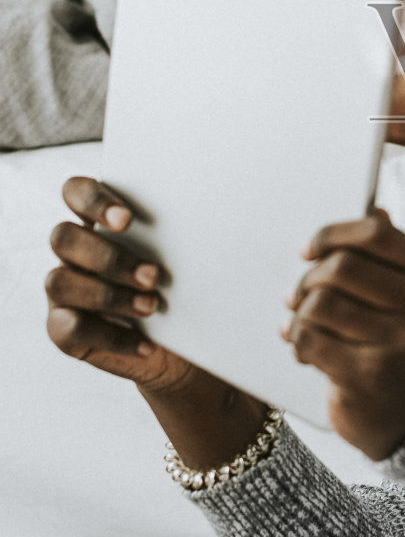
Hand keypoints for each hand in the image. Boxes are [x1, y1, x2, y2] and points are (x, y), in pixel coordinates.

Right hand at [46, 177, 192, 393]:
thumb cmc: (183, 286)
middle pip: (63, 237)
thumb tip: (212, 216)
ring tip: (152, 306)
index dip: (93, 200)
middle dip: (108, 257)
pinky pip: (71, 328)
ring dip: (109, 295)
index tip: (128, 220)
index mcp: (98, 221)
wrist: (184, 343)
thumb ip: (180, 233)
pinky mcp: (62, 329)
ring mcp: (63, 290)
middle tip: (153, 275)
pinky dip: (112, 336)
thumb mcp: (185, 257)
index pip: (76, 192)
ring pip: (60, 282)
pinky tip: (146, 344)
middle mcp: (73, 252)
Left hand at [285, 210, 404, 459]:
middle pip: (342, 268)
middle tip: (296, 294)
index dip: (333, 234)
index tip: (308, 249)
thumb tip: (376, 209)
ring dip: (298, 313)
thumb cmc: (401, 347)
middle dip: (308, 278)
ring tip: (297, 323)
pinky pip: (310, 340)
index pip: (377, 234)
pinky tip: (301, 348)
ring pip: (321, 304)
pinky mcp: (369, 378)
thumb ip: (392, 256)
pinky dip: (295, 340)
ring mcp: (400, 346)